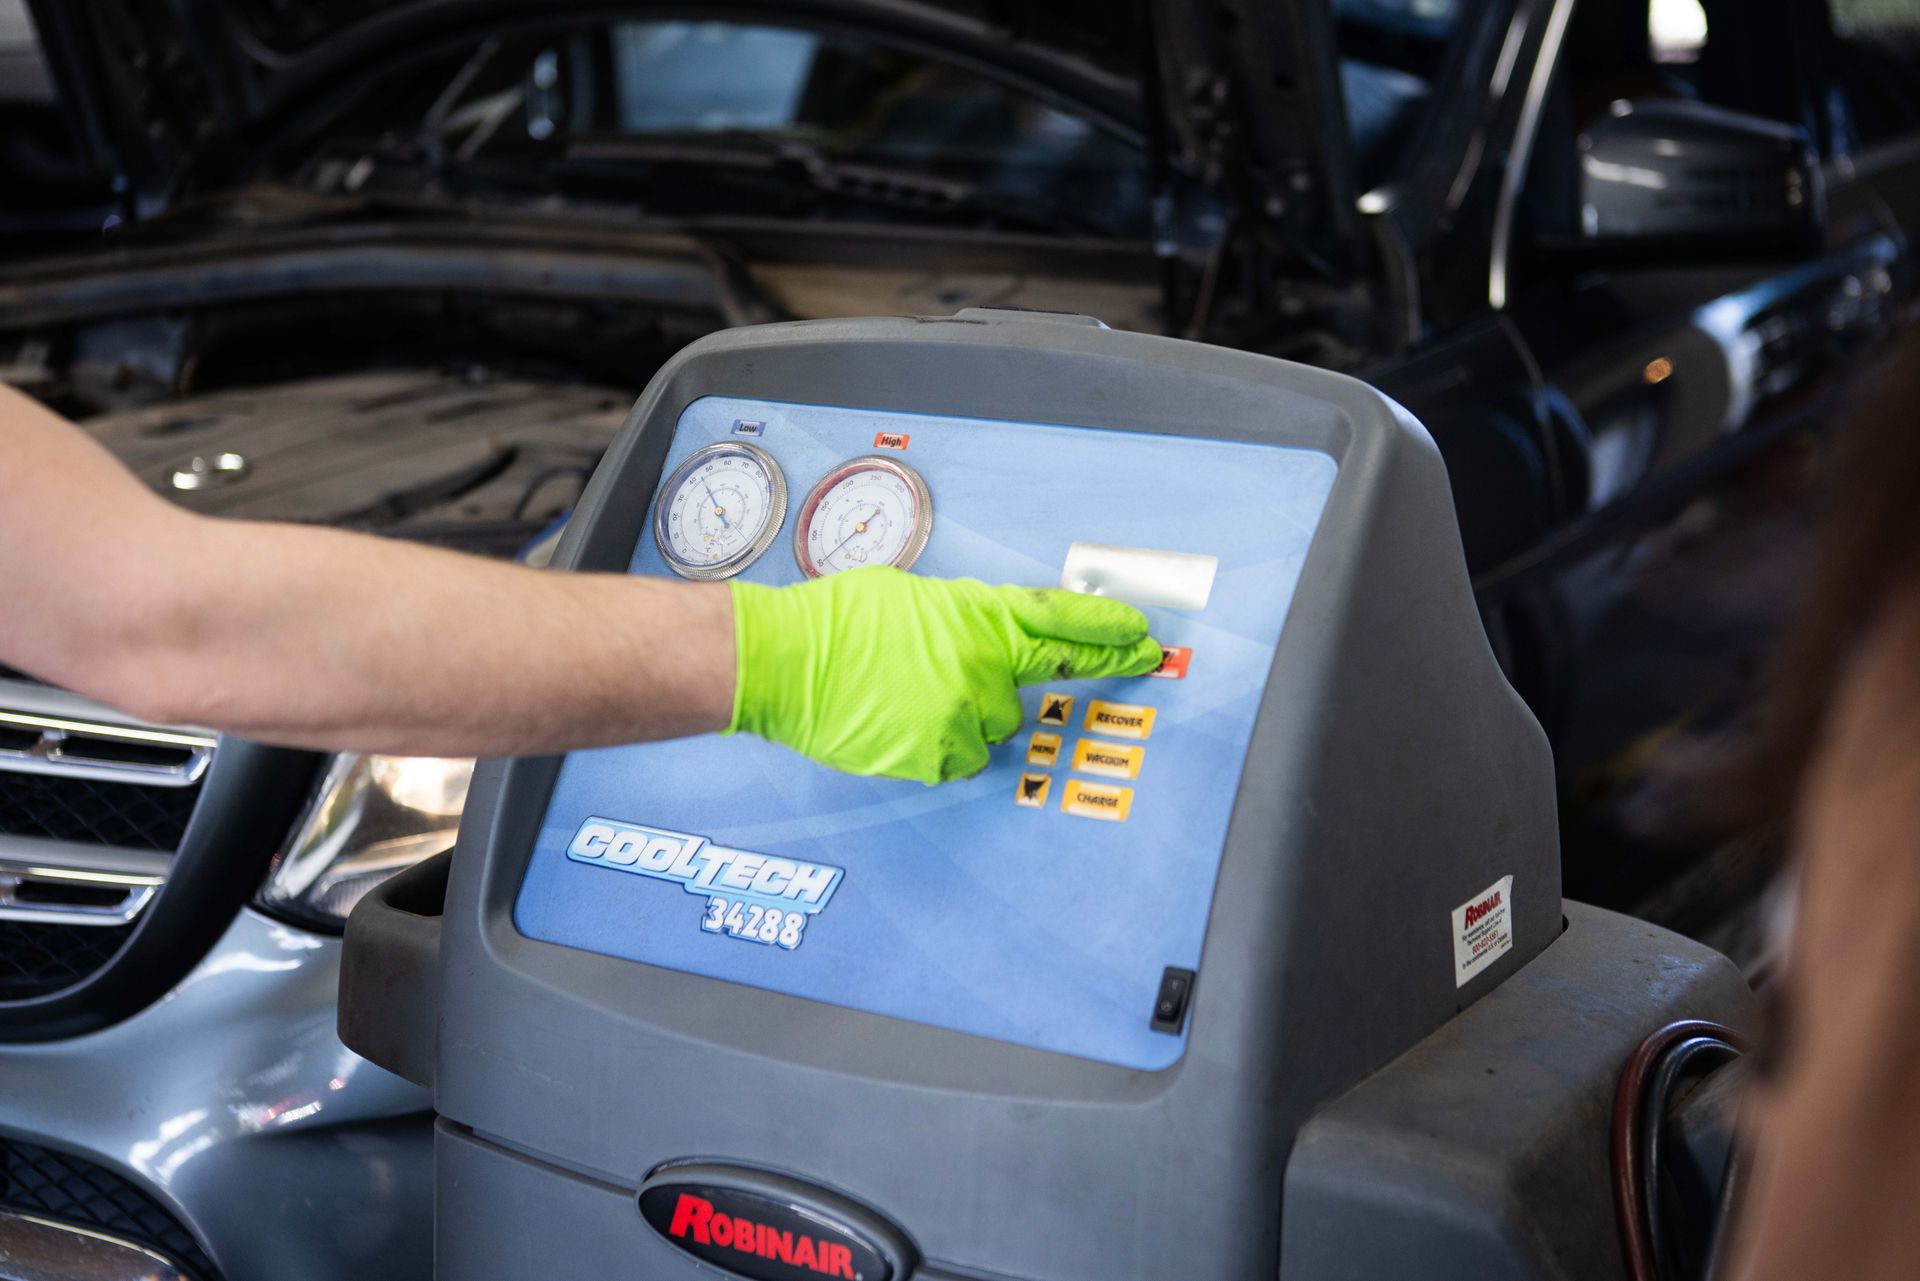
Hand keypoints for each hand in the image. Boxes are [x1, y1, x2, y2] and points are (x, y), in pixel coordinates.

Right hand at [727, 567, 1160, 783]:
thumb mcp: (914, 596)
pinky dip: (936, 746)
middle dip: (1034, 678)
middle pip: (1034, 685)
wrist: (786, 660)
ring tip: (908, 698)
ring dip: (963, 716)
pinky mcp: (938, 754)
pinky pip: (959, 759)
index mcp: (980, 615)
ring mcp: (964, 714)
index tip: (1142, 639)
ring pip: (992, 727)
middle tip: (1062, 670)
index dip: (1108, 633)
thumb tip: (982, 634)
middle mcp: (983, 665)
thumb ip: (963, 617)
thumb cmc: (838, 620)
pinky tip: (899, 725)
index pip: (1063, 623)